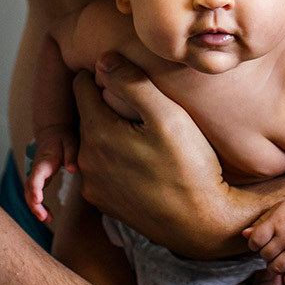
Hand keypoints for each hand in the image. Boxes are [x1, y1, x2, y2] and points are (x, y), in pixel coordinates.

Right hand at [24, 124, 78, 222]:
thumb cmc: (63, 138)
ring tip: (48, 219)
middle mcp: (36, 169)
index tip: (38, 199)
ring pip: (29, 194)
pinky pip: (34, 195)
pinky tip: (48, 216)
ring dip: (36, 208)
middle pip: (29, 188)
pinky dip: (39, 207)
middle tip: (44, 217)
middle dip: (34, 204)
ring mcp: (36, 175)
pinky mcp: (39, 180)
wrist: (53, 133)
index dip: (35, 188)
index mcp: (44, 161)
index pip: (36, 176)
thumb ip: (72, 156)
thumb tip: (73, 170)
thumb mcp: (71, 143)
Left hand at [73, 53, 233, 256]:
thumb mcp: (167, 115)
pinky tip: (143, 161)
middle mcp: (86, 160)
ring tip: (145, 133)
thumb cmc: (190, 167)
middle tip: (141, 104)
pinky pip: (103, 168)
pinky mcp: (105, 203)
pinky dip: (115, 159)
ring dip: (111, 132)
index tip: (125, 75)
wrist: (203, 225)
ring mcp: (93, 185)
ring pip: (95, 141)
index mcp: (97, 133)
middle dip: (107, 104)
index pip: (82, 85)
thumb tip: (103, 59)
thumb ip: (132, 82)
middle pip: (88, 114)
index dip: (104, 74)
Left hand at [243, 199, 284, 282]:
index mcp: (277, 222)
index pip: (257, 239)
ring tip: (277, 260)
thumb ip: (260, 223)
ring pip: (278, 267)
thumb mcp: (276, 210)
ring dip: (273, 267)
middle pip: (266, 255)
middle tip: (270, 249)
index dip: (253, 243)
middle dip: (264, 254)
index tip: (258, 242)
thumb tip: (244, 234)